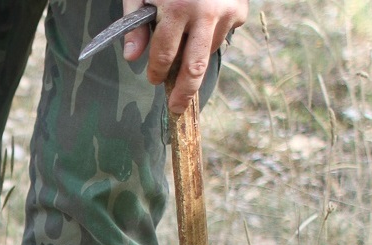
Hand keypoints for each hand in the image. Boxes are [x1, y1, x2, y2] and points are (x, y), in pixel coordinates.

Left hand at [121, 0, 247, 112]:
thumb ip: (135, 24)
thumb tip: (131, 57)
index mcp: (176, 9)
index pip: (163, 55)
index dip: (156, 71)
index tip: (154, 79)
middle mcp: (204, 14)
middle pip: (194, 67)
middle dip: (184, 92)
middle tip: (176, 108)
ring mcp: (226, 13)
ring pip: (208, 50)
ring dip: (194, 55)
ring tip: (184, 44)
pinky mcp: (239, 10)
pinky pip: (222, 34)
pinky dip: (210, 35)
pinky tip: (201, 22)